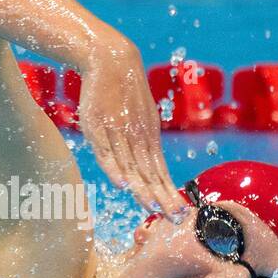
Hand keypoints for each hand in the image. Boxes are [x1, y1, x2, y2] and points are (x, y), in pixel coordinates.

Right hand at [78, 39, 186, 218]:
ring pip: (131, 165)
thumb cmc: (123, 92)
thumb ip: (144, 140)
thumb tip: (150, 167)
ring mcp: (117, 132)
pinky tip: (122, 184)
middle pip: (150, 173)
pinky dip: (114, 168)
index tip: (180, 213)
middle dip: (163, 197)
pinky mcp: (97, 126)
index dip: (169, 193)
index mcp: (148, 137)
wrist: (110, 59)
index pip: (160, 171)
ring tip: (153, 209)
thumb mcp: (140, 116)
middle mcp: (137, 137)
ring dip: (142, 188)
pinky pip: (106, 151)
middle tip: (175, 218)